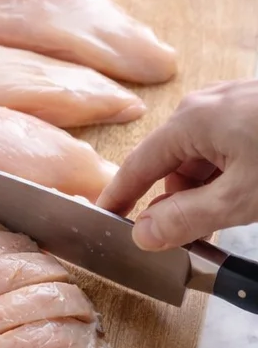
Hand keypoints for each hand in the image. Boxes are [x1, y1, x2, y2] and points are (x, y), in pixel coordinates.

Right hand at [96, 78, 257, 249]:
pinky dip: (230, 177)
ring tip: (234, 221)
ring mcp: (232, 105)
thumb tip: (144, 234)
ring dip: (209, 193)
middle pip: (173, 163)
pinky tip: (250, 199)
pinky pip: (227, 147)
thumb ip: (187, 219)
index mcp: (190, 120)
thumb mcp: (242, 200)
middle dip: (177, 203)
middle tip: (190, 243)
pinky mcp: (254, 111)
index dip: (120, 197)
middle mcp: (204, 106)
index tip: (104, 219)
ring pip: (203, 157)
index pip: (138, 164)